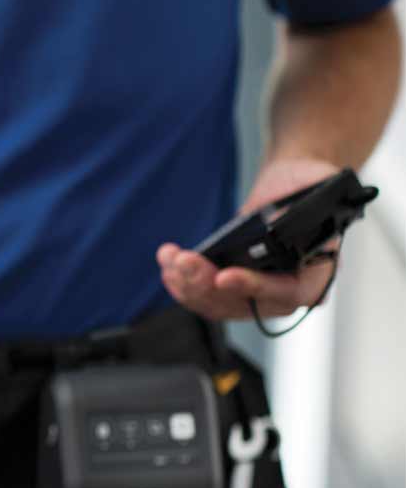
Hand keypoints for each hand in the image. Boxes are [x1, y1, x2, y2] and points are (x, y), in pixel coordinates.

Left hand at [157, 157, 340, 319]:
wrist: (289, 184)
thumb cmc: (308, 183)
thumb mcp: (317, 183)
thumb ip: (310, 201)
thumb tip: (281, 217)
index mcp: (318, 272)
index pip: (289, 292)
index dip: (255, 288)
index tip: (224, 276)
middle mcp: (289, 290)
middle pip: (244, 304)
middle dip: (207, 284)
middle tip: (184, 261)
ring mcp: (260, 293)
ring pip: (219, 304)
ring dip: (189, 285)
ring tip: (170, 259)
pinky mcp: (236, 287)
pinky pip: (207, 297)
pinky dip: (186, 285)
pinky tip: (169, 268)